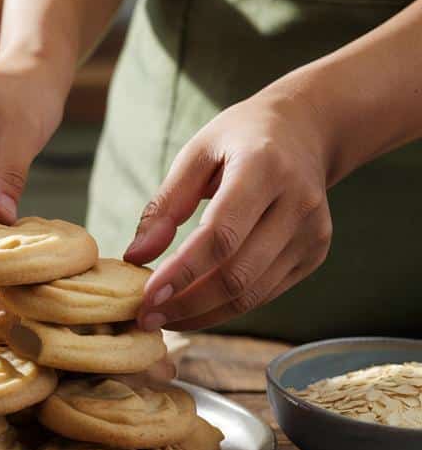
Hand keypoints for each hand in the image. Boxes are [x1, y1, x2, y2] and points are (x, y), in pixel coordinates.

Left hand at [125, 92, 334, 330]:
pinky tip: (193, 308)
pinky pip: (265, 293)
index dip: (182, 272)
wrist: (305, 131)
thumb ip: (165, 205)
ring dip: (203, 314)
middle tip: (145, 318)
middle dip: (186, 303)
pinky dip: (226, 308)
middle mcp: (298, 203)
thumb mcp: (196, 154)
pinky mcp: (315, 252)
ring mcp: (313, 232)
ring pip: (253, 293)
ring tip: (163, 319)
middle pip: (237, 273)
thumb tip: (135, 256)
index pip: (221, 235)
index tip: (146, 297)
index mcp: (265, 168)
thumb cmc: (240, 138)